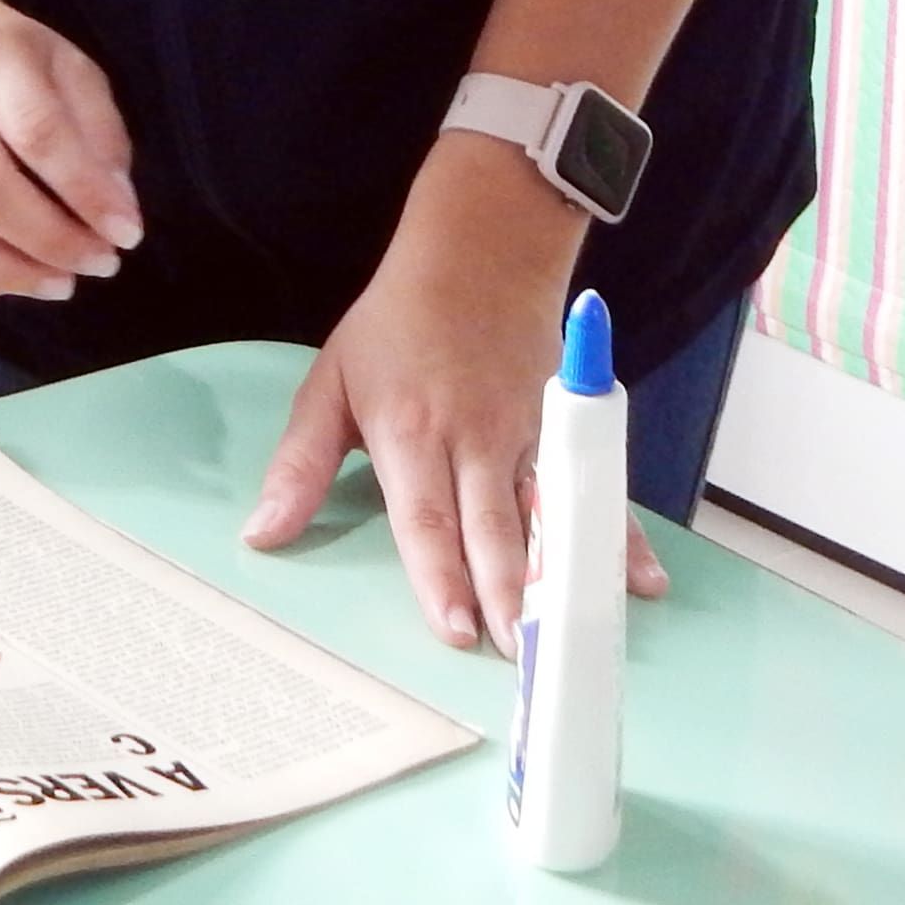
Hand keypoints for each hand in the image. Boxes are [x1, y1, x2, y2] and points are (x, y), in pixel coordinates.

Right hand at [0, 0, 139, 299]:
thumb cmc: (6, 56)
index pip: (36, 133)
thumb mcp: (67, 64)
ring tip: (61, 282)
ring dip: (9, 272)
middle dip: (53, 240)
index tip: (128, 233)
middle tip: (101, 263)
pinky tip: (13, 280)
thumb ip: (100, 130)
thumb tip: (118, 209)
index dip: (86, 191)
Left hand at [238, 136, 671, 648]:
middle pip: (494, 528)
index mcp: (411, 434)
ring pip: (548, 514)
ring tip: (579, 631)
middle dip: (508, 594)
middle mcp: (475, 440)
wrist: (479, 252)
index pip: (427, 520)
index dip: (442, 578)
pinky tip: (641, 583)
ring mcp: (529, 434)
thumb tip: (262, 532)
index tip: (457, 631)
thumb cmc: (396, 324)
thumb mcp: (330, 384)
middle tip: (519, 653)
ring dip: (564, 575)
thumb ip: (302, 466)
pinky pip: (595, 490)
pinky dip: (622, 537)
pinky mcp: (564, 428)